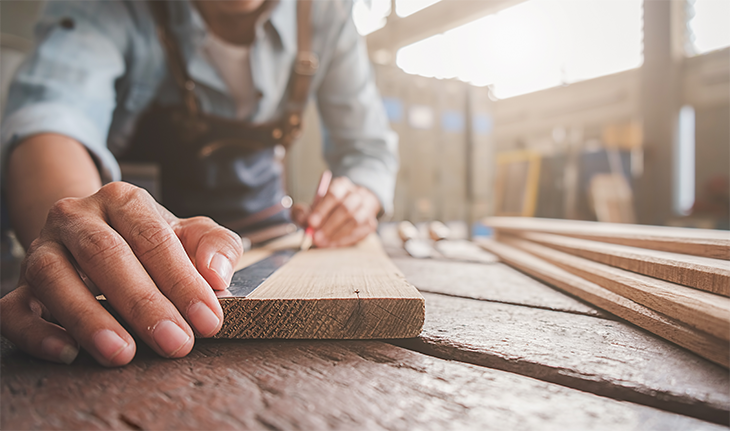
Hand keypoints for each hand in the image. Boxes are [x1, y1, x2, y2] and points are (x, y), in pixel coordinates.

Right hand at [0, 182, 242, 366]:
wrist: (97, 238)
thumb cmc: (154, 242)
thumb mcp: (192, 234)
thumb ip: (216, 245)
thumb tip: (216, 273)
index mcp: (122, 200)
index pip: (153, 238)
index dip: (182, 281)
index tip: (208, 320)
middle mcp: (77, 217)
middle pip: (105, 254)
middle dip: (143, 303)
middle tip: (176, 342)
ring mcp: (42, 250)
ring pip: (53, 277)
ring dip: (88, 318)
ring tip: (123, 353)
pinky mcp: (19, 287)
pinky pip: (13, 309)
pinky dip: (37, 333)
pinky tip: (68, 353)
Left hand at [291, 176, 379, 247]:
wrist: (353, 208)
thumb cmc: (328, 208)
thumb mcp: (312, 206)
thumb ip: (303, 211)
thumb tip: (302, 220)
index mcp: (342, 185)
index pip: (333, 194)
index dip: (322, 209)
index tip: (311, 222)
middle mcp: (357, 194)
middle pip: (345, 208)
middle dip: (329, 225)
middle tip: (315, 237)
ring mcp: (366, 209)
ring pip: (355, 221)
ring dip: (336, 234)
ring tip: (322, 243)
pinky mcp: (370, 224)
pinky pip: (359, 233)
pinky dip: (344, 240)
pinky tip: (332, 245)